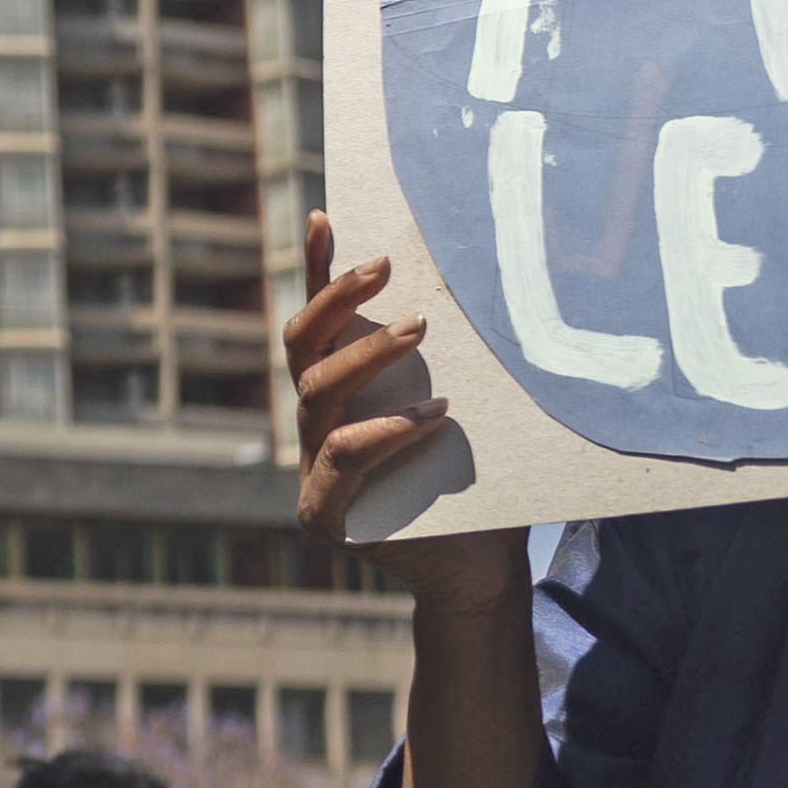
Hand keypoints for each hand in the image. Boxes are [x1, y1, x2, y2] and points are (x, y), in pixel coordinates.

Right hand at [292, 215, 524, 615]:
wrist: (480, 569)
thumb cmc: (475, 483)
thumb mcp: (463, 407)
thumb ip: (448, 363)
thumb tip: (486, 283)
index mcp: (340, 395)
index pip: (317, 324)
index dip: (317, 272)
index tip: (326, 217)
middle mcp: (317, 426)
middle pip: (301, 347)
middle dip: (337, 299)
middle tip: (386, 266)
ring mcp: (312, 471)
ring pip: (317, 393)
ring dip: (368, 354)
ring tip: (422, 327)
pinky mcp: (323, 514)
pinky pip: (344, 458)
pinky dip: (385, 431)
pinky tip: (431, 415)